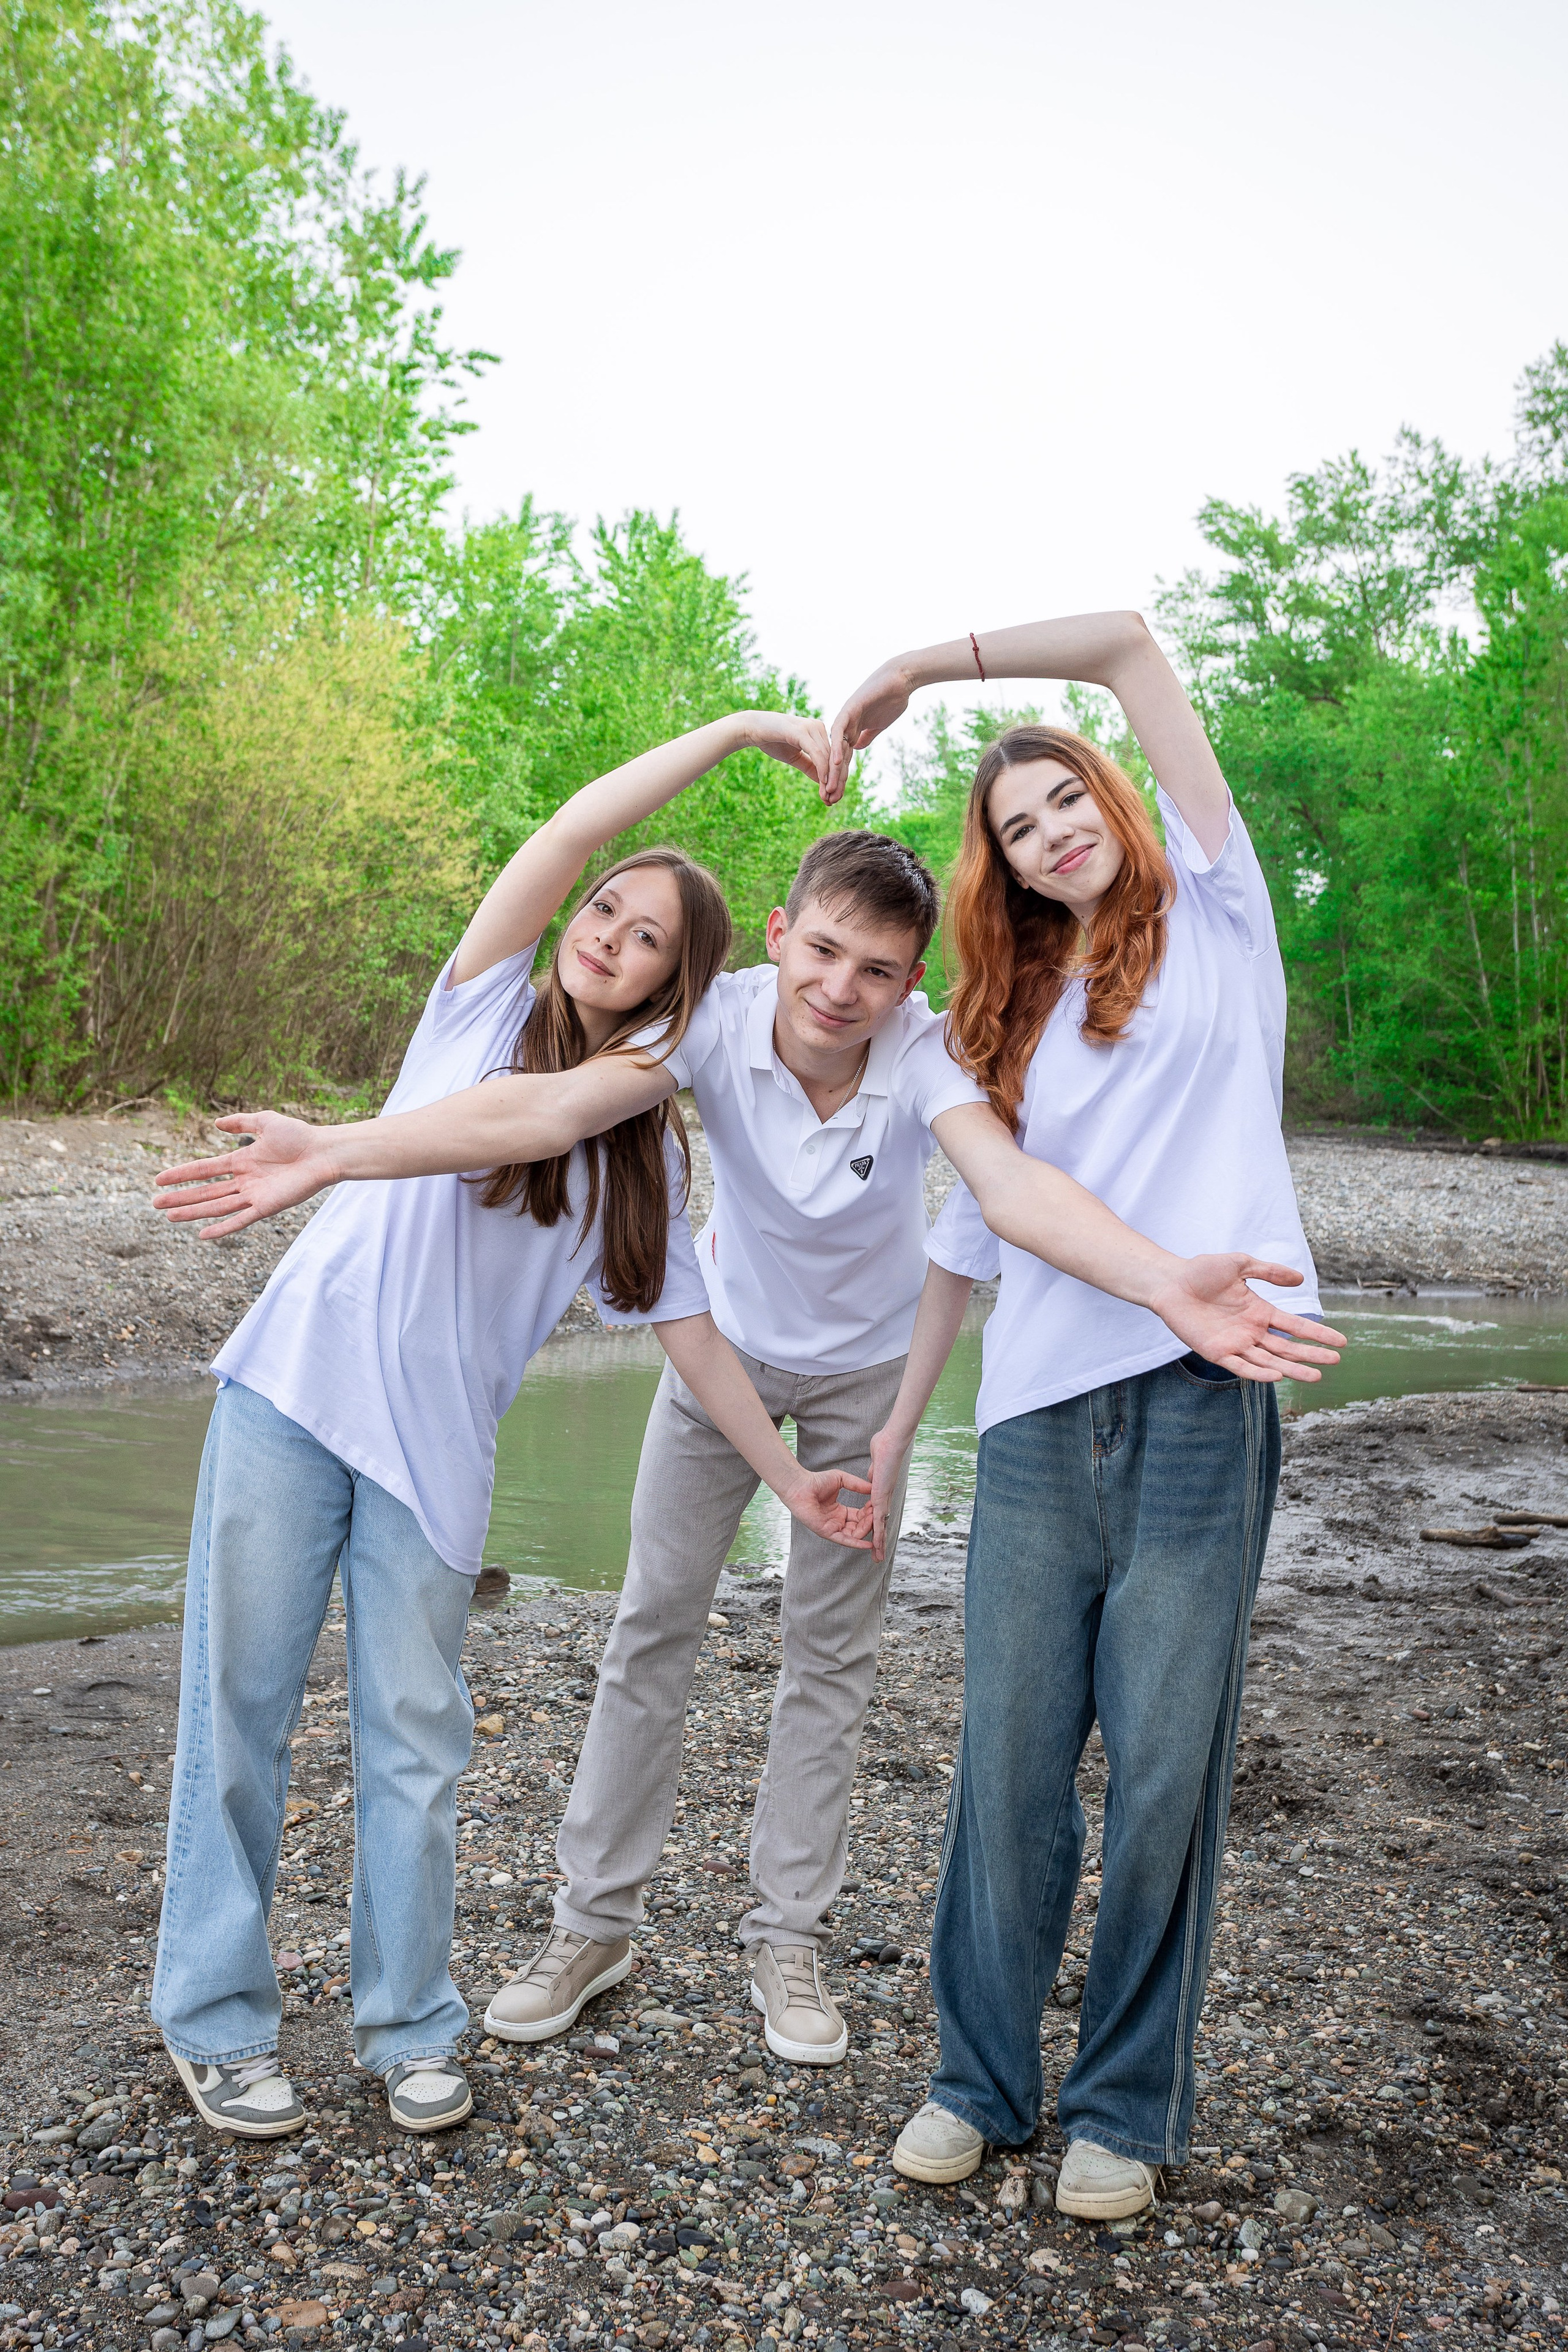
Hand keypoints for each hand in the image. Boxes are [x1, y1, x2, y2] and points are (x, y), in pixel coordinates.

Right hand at [153, 1112, 343, 1239]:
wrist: (324, 1152)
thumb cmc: (300, 1136)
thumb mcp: (266, 1121)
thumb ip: (242, 1122)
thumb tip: (216, 1123)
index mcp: (241, 1160)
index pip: (204, 1169)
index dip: (181, 1174)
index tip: (159, 1180)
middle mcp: (244, 1180)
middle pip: (205, 1191)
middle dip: (180, 1198)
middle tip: (155, 1204)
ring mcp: (254, 1195)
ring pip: (217, 1206)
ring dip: (193, 1212)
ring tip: (169, 1217)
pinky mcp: (267, 1207)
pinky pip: (240, 1220)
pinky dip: (222, 1228)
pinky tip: (203, 1234)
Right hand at [746, 712, 832, 794]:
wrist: (752, 728)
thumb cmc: (772, 741)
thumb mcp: (795, 757)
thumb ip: (810, 767)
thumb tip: (825, 782)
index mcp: (818, 732)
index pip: (833, 757)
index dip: (836, 777)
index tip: (835, 796)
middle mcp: (818, 727)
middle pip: (834, 757)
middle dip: (836, 780)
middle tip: (834, 800)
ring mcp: (811, 727)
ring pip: (827, 756)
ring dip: (830, 778)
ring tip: (829, 796)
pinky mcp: (802, 731)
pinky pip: (817, 753)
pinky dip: (822, 768)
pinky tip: (824, 782)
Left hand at [780, 1466, 874, 1549]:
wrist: (800, 1485)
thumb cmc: (816, 1481)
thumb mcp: (841, 1480)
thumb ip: (857, 1484)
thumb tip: (872, 1487)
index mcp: (840, 1511)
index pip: (860, 1516)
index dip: (869, 1513)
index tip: (878, 1507)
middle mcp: (837, 1521)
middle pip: (859, 1527)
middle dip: (870, 1524)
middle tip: (879, 1517)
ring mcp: (832, 1528)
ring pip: (854, 1534)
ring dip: (866, 1531)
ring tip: (875, 1526)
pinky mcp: (826, 1532)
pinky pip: (844, 1540)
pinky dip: (856, 1543)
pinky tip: (867, 1544)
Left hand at [826, 660, 912, 799]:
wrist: (900, 679)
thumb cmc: (893, 699)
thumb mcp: (877, 725)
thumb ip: (866, 736)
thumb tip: (858, 748)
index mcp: (851, 731)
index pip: (843, 761)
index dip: (840, 779)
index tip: (837, 798)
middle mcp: (845, 727)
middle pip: (836, 759)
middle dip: (833, 781)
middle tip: (828, 801)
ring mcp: (846, 718)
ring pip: (835, 748)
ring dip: (831, 770)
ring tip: (828, 789)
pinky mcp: (849, 710)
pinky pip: (839, 732)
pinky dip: (836, 748)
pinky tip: (833, 764)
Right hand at [866, 1423, 912, 1561]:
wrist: (891, 1441)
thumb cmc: (884, 1447)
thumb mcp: (874, 1466)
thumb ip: (872, 1475)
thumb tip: (871, 1478)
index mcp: (881, 1492)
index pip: (878, 1514)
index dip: (875, 1526)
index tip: (872, 1535)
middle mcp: (884, 1499)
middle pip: (882, 1525)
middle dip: (879, 1541)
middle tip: (878, 1556)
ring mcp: (883, 1500)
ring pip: (881, 1527)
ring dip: (879, 1543)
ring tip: (878, 1558)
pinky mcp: (881, 1499)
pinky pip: (879, 1520)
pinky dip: (878, 1534)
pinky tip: (876, 1546)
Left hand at [1145, 1257, 1346, 1380]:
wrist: (1170, 1281)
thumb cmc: (1201, 1271)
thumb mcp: (1240, 1265)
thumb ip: (1269, 1272)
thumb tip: (1300, 1278)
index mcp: (1259, 1312)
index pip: (1295, 1326)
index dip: (1317, 1334)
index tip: (1341, 1342)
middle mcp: (1251, 1331)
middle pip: (1287, 1348)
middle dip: (1311, 1355)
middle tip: (1335, 1361)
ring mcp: (1235, 1343)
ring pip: (1269, 1361)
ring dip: (1292, 1369)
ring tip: (1316, 1376)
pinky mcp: (1216, 1352)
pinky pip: (1240, 1366)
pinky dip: (1258, 1374)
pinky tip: (1278, 1377)